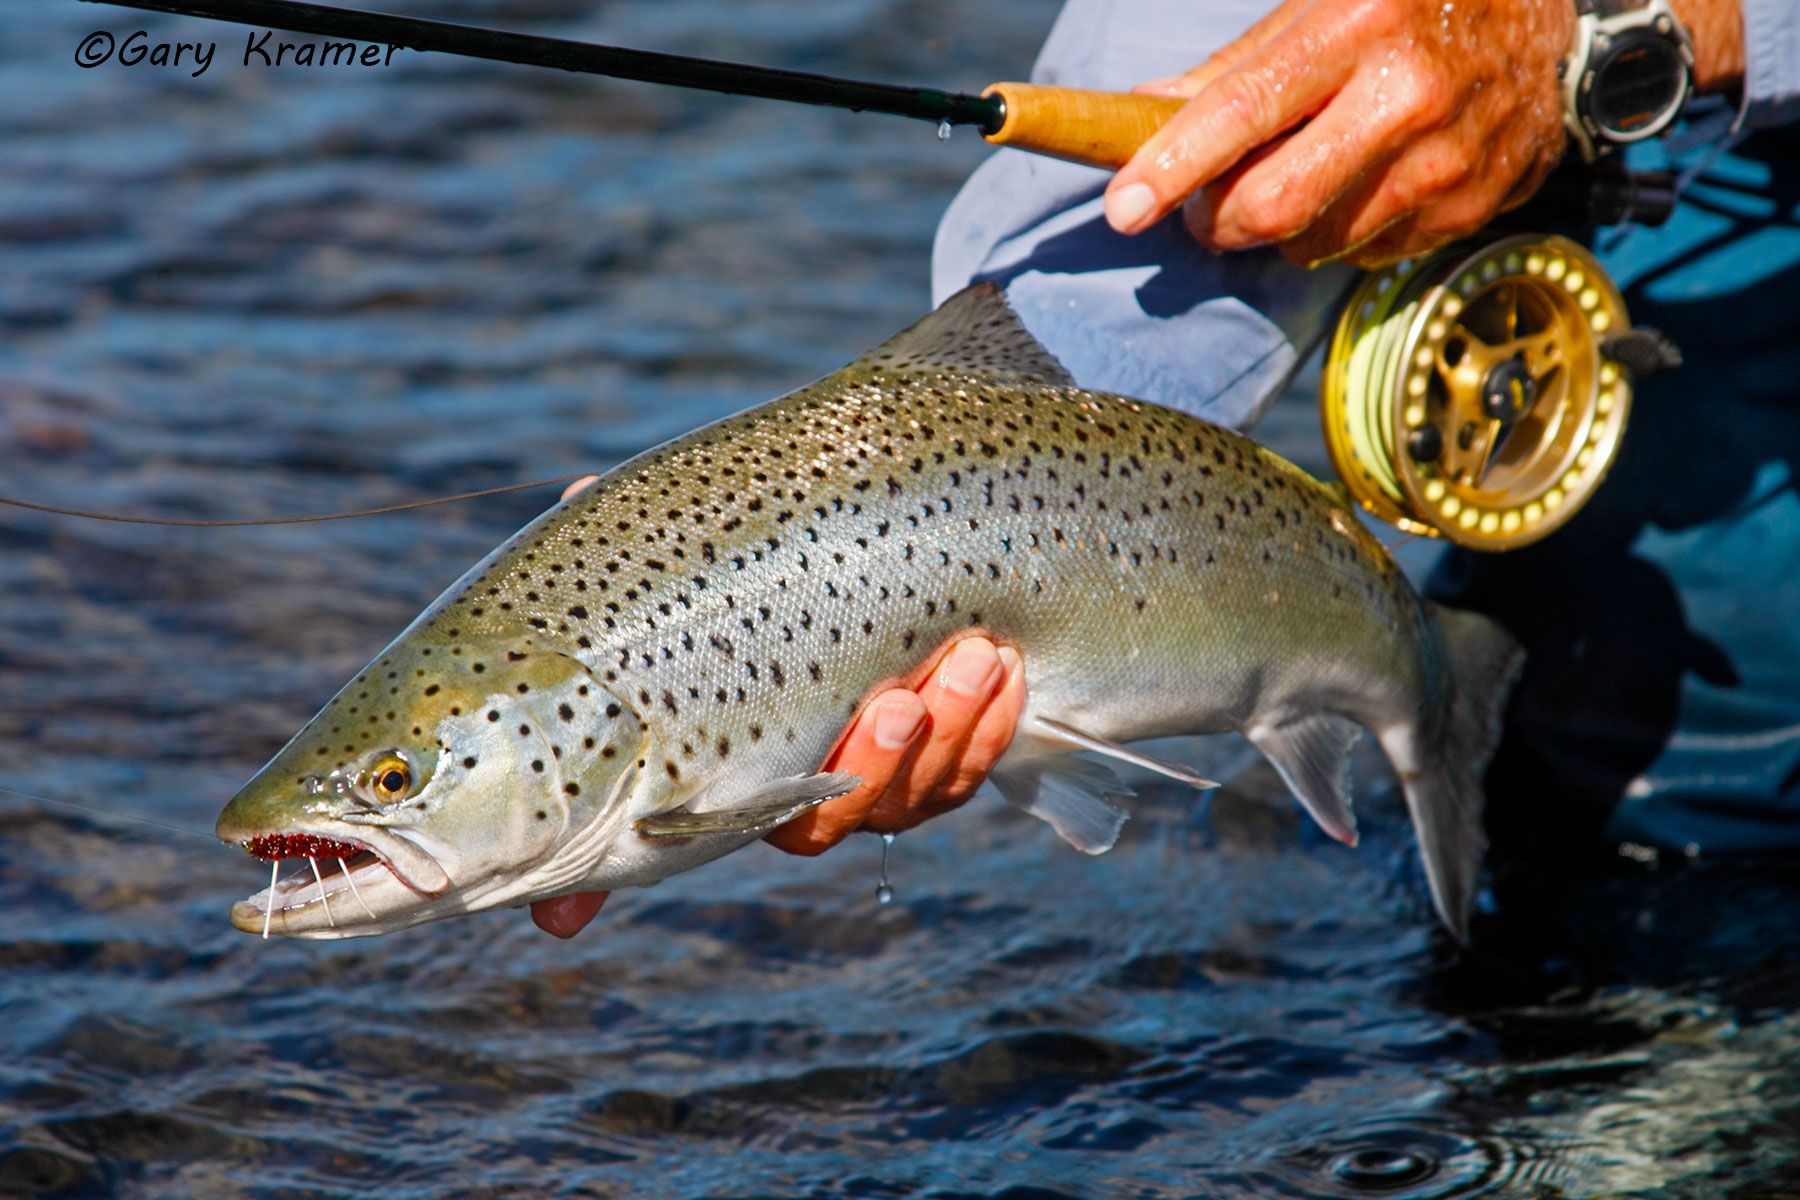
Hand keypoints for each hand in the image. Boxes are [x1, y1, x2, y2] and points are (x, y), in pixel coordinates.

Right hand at [531, 478, 1028, 936]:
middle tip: (896, 704)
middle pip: (819, 822)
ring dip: (949, 734)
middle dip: (869, 766)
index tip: (561, 912)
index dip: (594, 877)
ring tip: (978, 656)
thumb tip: (581, 490)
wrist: (906, 533)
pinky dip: (990, 726)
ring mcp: (874, 775)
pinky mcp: (944, 757)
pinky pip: (967, 771)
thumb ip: (654, 529)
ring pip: (908, 797)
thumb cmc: (778, 548)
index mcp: (712, 748)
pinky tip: (1005, 667)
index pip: (658, 823)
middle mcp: (788, 782)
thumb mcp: (719, 532)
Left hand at [1102, 0, 1574, 266]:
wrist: (1557, 17)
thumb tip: (1146, 111)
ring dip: (1280, 228)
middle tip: (1203, 204)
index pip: (1243, 111)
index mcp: (1359, 25)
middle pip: (1272, 207)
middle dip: (1216, 220)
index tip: (1123, 208)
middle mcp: (1406, 96)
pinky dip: (1338, 233)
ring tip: (1297, 174)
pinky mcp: (1469, 209)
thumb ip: (1236, 64)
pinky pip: (1364, 255)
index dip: (1172, 167)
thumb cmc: (1418, 1)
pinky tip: (1360, 183)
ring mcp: (1445, 162)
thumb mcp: (1327, 1)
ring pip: (1312, 244)